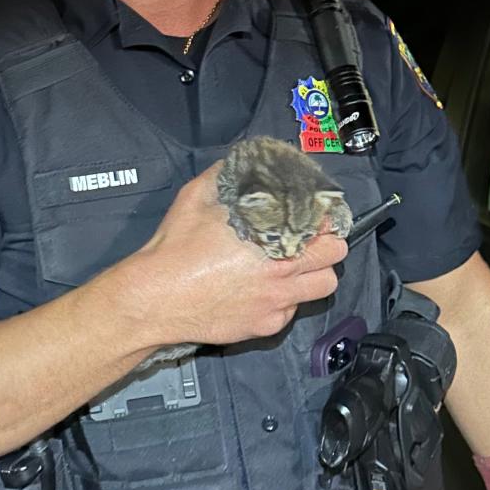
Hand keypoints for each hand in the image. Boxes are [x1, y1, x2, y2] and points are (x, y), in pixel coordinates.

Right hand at [130, 162, 348, 349]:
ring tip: (296, 268)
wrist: (155, 298)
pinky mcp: (263, 326)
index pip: (325, 228)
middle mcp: (281, 274)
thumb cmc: (174, 251)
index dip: (326, 220)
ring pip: (322, 289)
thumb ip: (224, 176)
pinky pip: (291, 313)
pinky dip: (286, 302)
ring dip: (314, 276)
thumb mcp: (196, 197)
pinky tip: (267, 291)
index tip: (319, 217)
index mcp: (272, 239)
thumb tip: (239, 162)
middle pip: (334, 259)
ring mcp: (275, 304)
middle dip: (327, 247)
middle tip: (312, 241)